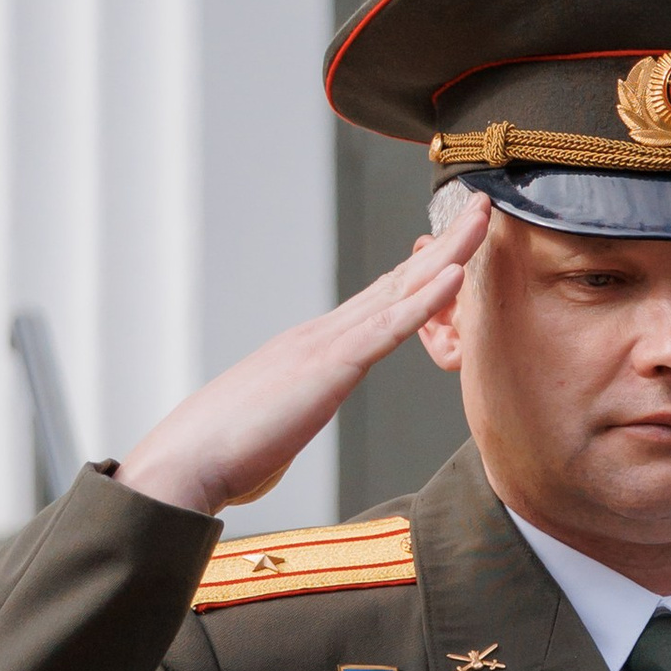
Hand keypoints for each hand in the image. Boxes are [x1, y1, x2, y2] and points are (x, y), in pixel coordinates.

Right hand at [115, 204, 492, 516]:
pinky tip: (456, 274)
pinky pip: (388, 329)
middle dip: (446, 243)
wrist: (187, 463)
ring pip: (401, 290)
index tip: (452, 245)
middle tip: (481, 207)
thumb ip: (287, 420)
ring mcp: (325, 345)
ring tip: (483, 218)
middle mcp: (321, 334)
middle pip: (397, 281)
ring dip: (449, 252)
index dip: (419, 272)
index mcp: (311, 348)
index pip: (376, 302)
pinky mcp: (329, 368)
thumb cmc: (224, 455)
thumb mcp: (274, 429)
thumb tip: (278, 436)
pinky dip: (426, 300)